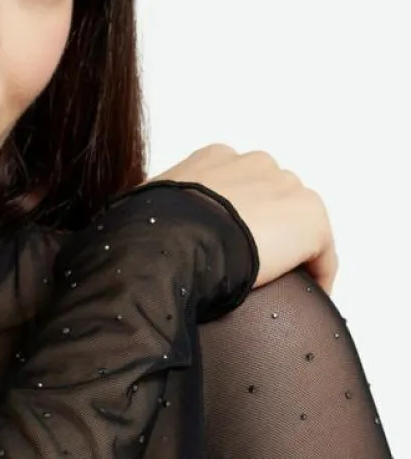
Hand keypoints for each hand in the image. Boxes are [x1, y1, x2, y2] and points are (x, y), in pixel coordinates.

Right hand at [145, 144, 337, 296]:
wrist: (170, 243)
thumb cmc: (148, 233)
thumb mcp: (145, 213)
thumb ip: (157, 215)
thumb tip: (136, 237)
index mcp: (215, 160)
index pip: (238, 186)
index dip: (236, 220)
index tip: (228, 248)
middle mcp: (255, 164)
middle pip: (274, 200)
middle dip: (267, 232)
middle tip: (251, 271)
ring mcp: (286, 188)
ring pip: (298, 224)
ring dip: (291, 253)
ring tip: (278, 289)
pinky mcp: (310, 219)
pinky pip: (322, 253)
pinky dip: (318, 275)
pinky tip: (305, 299)